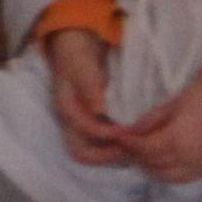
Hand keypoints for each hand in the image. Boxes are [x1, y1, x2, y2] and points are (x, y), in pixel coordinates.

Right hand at [44, 30, 125, 165]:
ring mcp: (82, 125)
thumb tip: (99, 110)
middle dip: (108, 155)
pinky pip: (104, 145)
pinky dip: (118, 147)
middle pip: (82, 153)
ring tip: (136, 146)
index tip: (130, 130)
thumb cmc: (78, 55)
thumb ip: (89, 85)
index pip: (85, 132)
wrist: (76, 47)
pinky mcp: (95, 125)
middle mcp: (71, 122)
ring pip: (93, 153)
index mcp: (66, 108)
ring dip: (114, 154)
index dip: (108, 135)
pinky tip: (134, 139)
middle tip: (132, 147)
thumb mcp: (81, 65)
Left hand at [112, 81, 201, 185]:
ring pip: (167, 177)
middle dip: (137, 156)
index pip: (145, 149)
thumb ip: (149, 122)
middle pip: (154, 165)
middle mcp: (188, 159)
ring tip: (141, 154)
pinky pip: (182, 179)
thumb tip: (129, 132)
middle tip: (127, 146)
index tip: (117, 137)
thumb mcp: (170, 106)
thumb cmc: (201, 100)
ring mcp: (199, 167)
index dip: (129, 144)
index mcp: (177, 141)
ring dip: (151, 168)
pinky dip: (167, 174)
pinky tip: (159, 164)